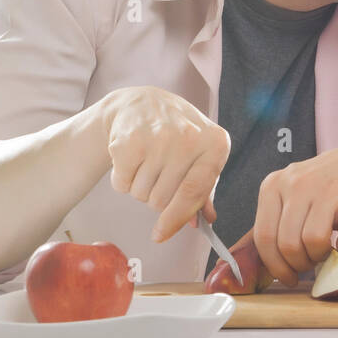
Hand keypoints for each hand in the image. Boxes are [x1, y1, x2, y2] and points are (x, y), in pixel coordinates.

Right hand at [99, 86, 231, 242]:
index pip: (194, 193)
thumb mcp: (201, 155)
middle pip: (163, 200)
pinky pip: (122, 184)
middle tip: (158, 174)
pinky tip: (131, 159)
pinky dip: (123, 179)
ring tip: (146, 162)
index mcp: (215, 144)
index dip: (176, 219)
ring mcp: (159, 137)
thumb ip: (203, 190)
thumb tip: (205, 221)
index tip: (161, 234)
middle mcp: (189, 138)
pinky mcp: (129, 141)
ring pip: (141, 195)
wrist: (142, 103)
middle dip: (156, 197)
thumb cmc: (177, 134)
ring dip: (140, 188)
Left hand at [251, 145, 337, 287]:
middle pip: (287, 245)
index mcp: (274, 185)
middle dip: (298, 263)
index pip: (263, 237)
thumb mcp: (287, 197)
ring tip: (325, 250)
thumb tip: (238, 262)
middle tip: (309, 261)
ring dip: (320, 257)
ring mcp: (329, 191)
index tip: (287, 277)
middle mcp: (298, 184)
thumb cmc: (319, 189)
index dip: (275, 266)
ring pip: (313, 243)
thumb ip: (267, 226)